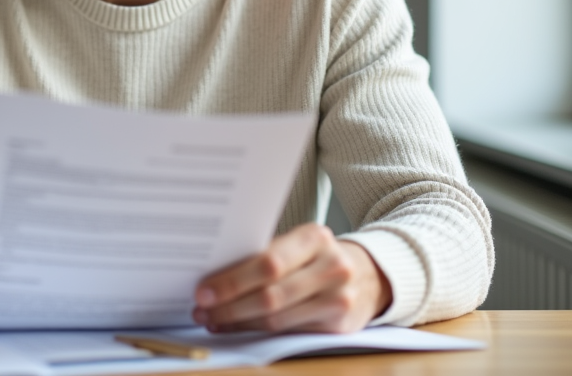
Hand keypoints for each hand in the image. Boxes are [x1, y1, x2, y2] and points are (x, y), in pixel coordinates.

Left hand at [193, 223, 390, 333]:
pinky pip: (288, 332)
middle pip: (271, 294)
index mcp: (315, 237)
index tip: (203, 291)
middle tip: (202, 310)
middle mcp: (332, 267)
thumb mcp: (299, 244)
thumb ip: (265, 253)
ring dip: (238, 321)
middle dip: (230, 305)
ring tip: (212, 320)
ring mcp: (339, 298)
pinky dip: (257, 330)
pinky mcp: (340, 325)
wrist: (369, 275)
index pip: (268, 262)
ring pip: (277, 318)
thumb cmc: (318, 257)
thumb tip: (213, 272)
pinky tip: (237, 326)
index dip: (232, 280)